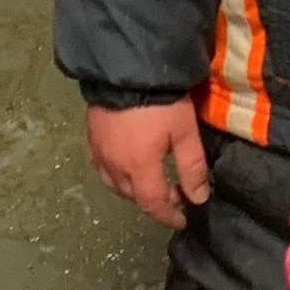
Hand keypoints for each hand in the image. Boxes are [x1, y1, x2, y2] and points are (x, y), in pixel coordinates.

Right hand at [87, 99, 210, 229]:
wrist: (127, 68)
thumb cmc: (161, 101)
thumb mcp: (185, 132)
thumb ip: (192, 167)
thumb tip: (198, 199)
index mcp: (139, 168)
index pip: (153, 204)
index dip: (168, 217)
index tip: (182, 220)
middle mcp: (115, 166)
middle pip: (133, 196)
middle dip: (154, 201)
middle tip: (174, 193)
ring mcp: (99, 152)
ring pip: (115, 185)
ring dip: (134, 189)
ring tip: (152, 180)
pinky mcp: (91, 137)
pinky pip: (101, 167)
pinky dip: (115, 175)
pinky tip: (125, 164)